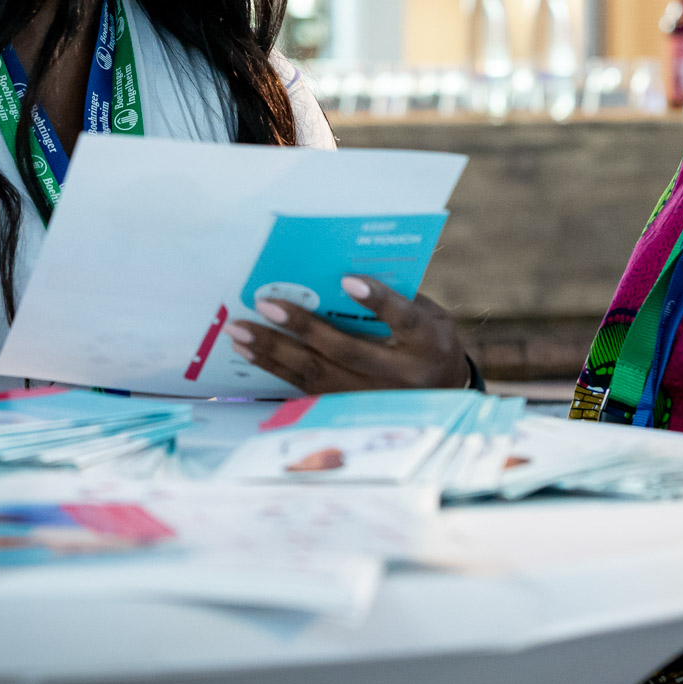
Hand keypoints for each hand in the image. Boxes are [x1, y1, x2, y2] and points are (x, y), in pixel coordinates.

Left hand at [225, 275, 471, 393]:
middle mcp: (399, 377)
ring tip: (240, 331)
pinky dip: (275, 369)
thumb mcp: (430, 317)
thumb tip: (340, 272)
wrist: (442, 398)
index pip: (403, 320)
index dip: (377, 301)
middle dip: (302, 327)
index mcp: (428, 345)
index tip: (348, 279)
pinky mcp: (349, 411)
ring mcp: (372, 400)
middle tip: (266, 304)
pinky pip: (306, 389)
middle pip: (346, 351)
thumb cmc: (429, 343)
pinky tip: (250, 353)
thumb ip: (398, 297)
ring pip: (317, 374)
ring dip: (274, 351)